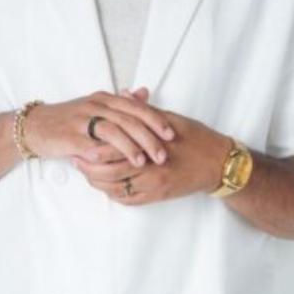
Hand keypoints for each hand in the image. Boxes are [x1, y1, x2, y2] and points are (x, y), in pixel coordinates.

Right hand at [21, 88, 175, 165]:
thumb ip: (122, 102)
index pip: (135, 107)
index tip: (171, 135)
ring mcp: (81, 120)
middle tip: (162, 154)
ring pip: (112, 131)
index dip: (155, 121)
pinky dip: (106, 155)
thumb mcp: (97, 106)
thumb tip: (145, 93)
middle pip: (128, 120)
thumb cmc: (70, 120)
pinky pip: (91, 146)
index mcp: (104, 98)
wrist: (36, 126)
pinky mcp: (70, 136)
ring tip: (143, 162)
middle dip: (148, 138)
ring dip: (130, 148)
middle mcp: (95, 105)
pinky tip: (117, 166)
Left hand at [72, 88, 231, 205]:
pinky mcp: (157, 197)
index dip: (94, 149)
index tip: (80, 144)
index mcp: (152, 148)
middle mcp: (151, 171)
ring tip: (86, 172)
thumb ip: (143, 111)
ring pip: (116, 189)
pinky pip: (128, 200)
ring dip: (98, 182)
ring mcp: (154, 187)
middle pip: (110, 173)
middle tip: (76, 159)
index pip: (116, 150)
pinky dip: (112, 193)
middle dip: (89, 168)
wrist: (218, 163)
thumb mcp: (170, 119)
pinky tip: (104, 185)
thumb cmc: (196, 138)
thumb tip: (124, 94)